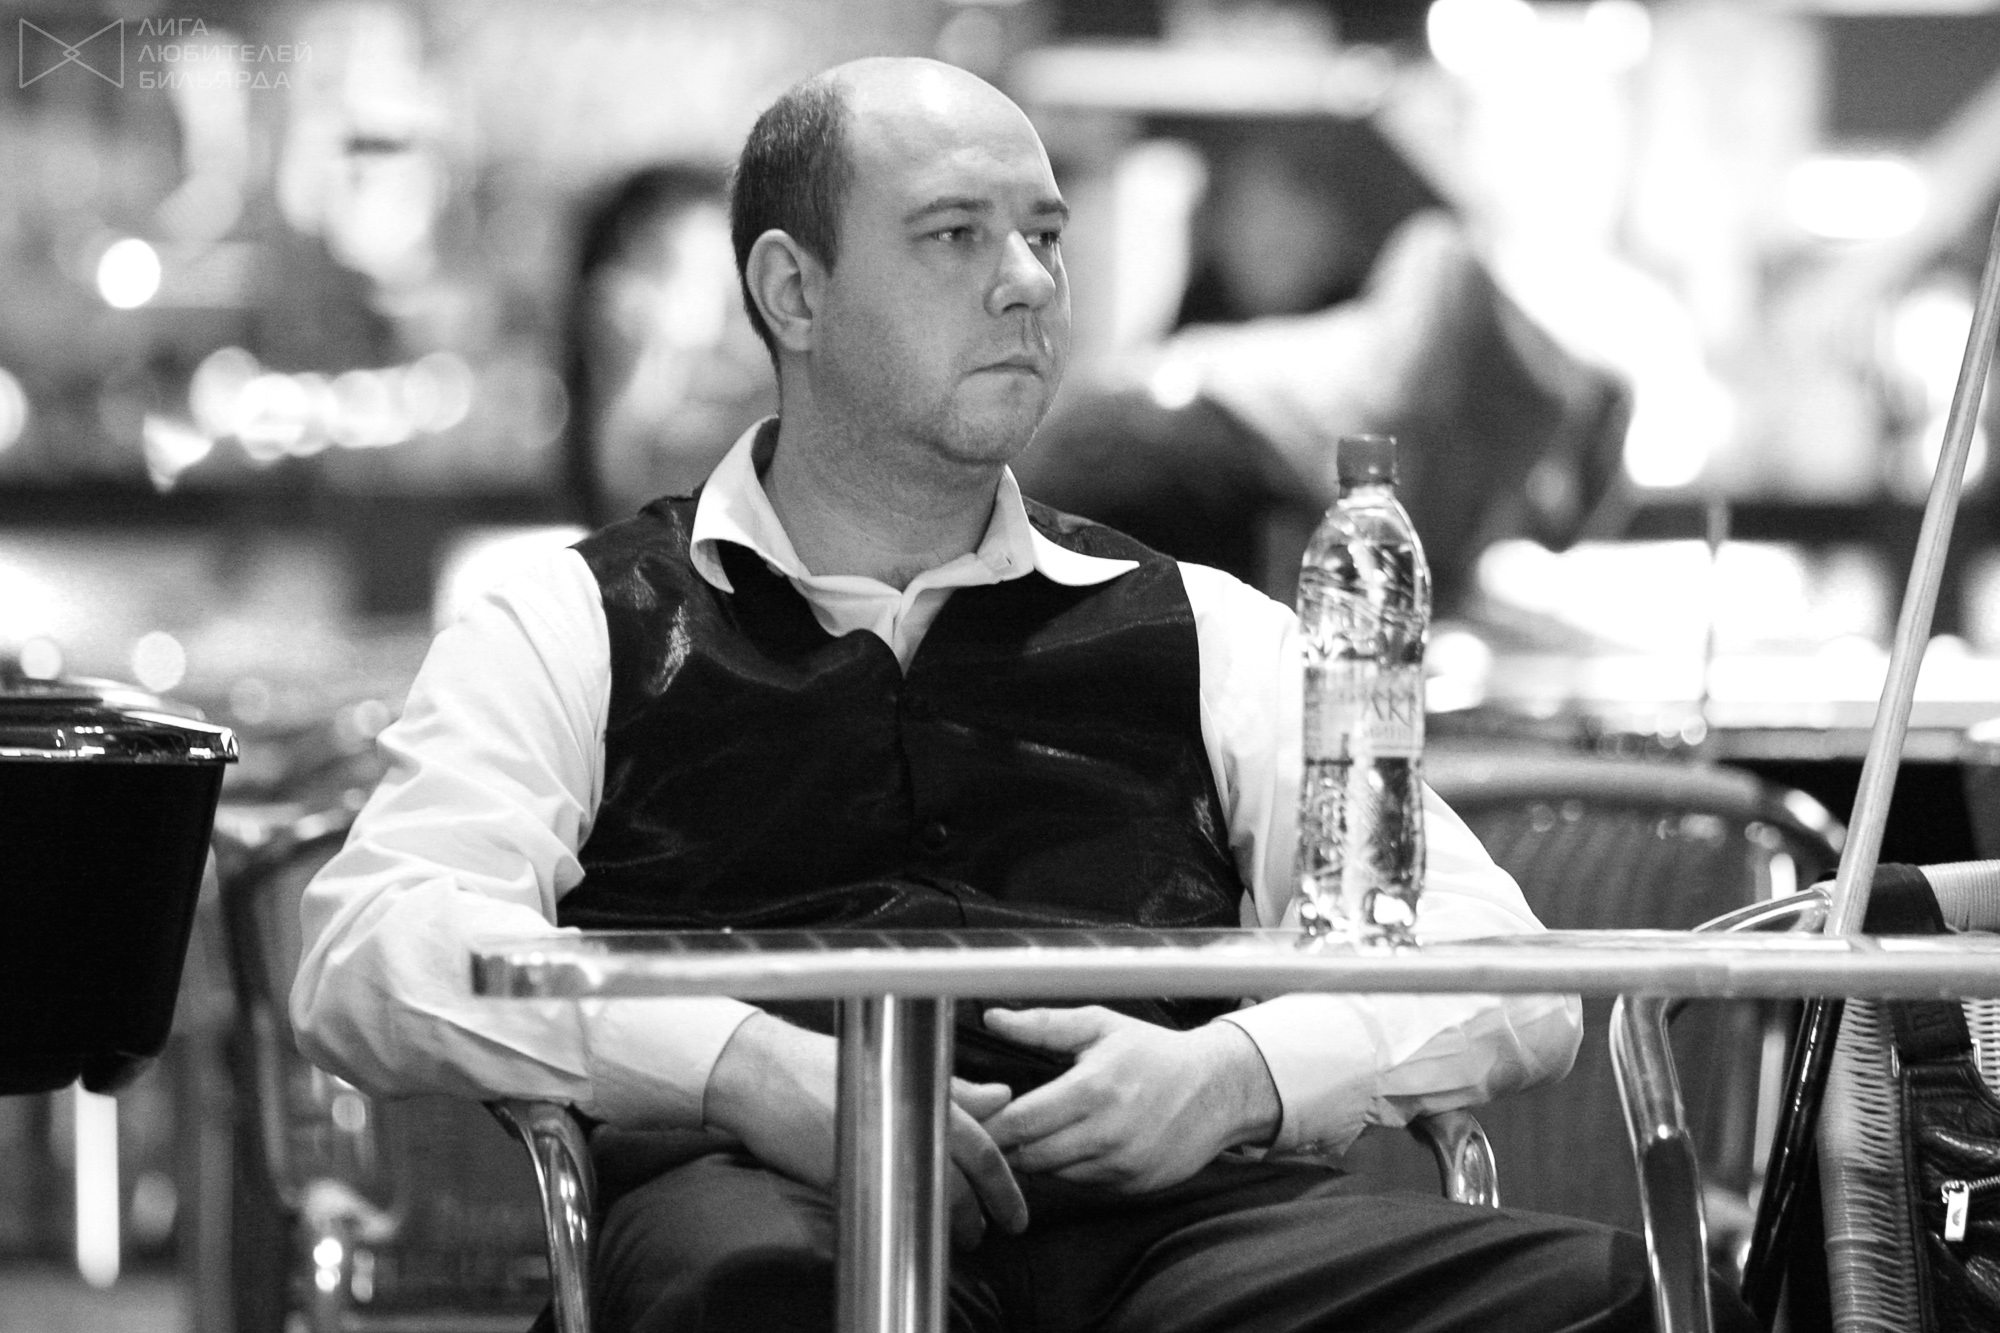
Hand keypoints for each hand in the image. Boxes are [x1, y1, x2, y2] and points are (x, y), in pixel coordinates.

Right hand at [702, 1012, 1028, 1248]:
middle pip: (959, 1187)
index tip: (1014, 1213)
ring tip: (958, 1235)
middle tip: (990, 1229)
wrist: (761, 1072)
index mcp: (921, 1094)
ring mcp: (873, 1154)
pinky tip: (912, 1226)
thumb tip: (1001, 1097)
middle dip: (978, 1216)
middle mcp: (903, 1124)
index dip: (1003, 1188)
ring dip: (946, 1225)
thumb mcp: (895, 1064)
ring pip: (927, 1203)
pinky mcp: (841, 1178)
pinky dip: (907, 1221)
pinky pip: (887, 1208)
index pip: (982, 1149)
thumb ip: (953, 1088)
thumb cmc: (824, 1063)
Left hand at [979, 1007, 1280, 1193]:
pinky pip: (1081, 1184)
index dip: (993, 1121)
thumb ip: (1043, 1025)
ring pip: (1051, 1174)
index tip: (980, 1113)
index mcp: (1093, 1089)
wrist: (1217, 1089)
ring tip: (1044, 1128)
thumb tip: (995, 1018)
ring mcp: (1121, 1165)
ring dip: (1038, 1156)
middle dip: (1009, 1142)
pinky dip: (1069, 1167)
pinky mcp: (1132, 1186)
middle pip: (1028, 1155)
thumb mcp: (1100, 1025)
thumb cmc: (1155, 1053)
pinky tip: (1078, 1141)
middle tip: (1004, 1123)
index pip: (1019, 1121)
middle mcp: (1107, 1133)